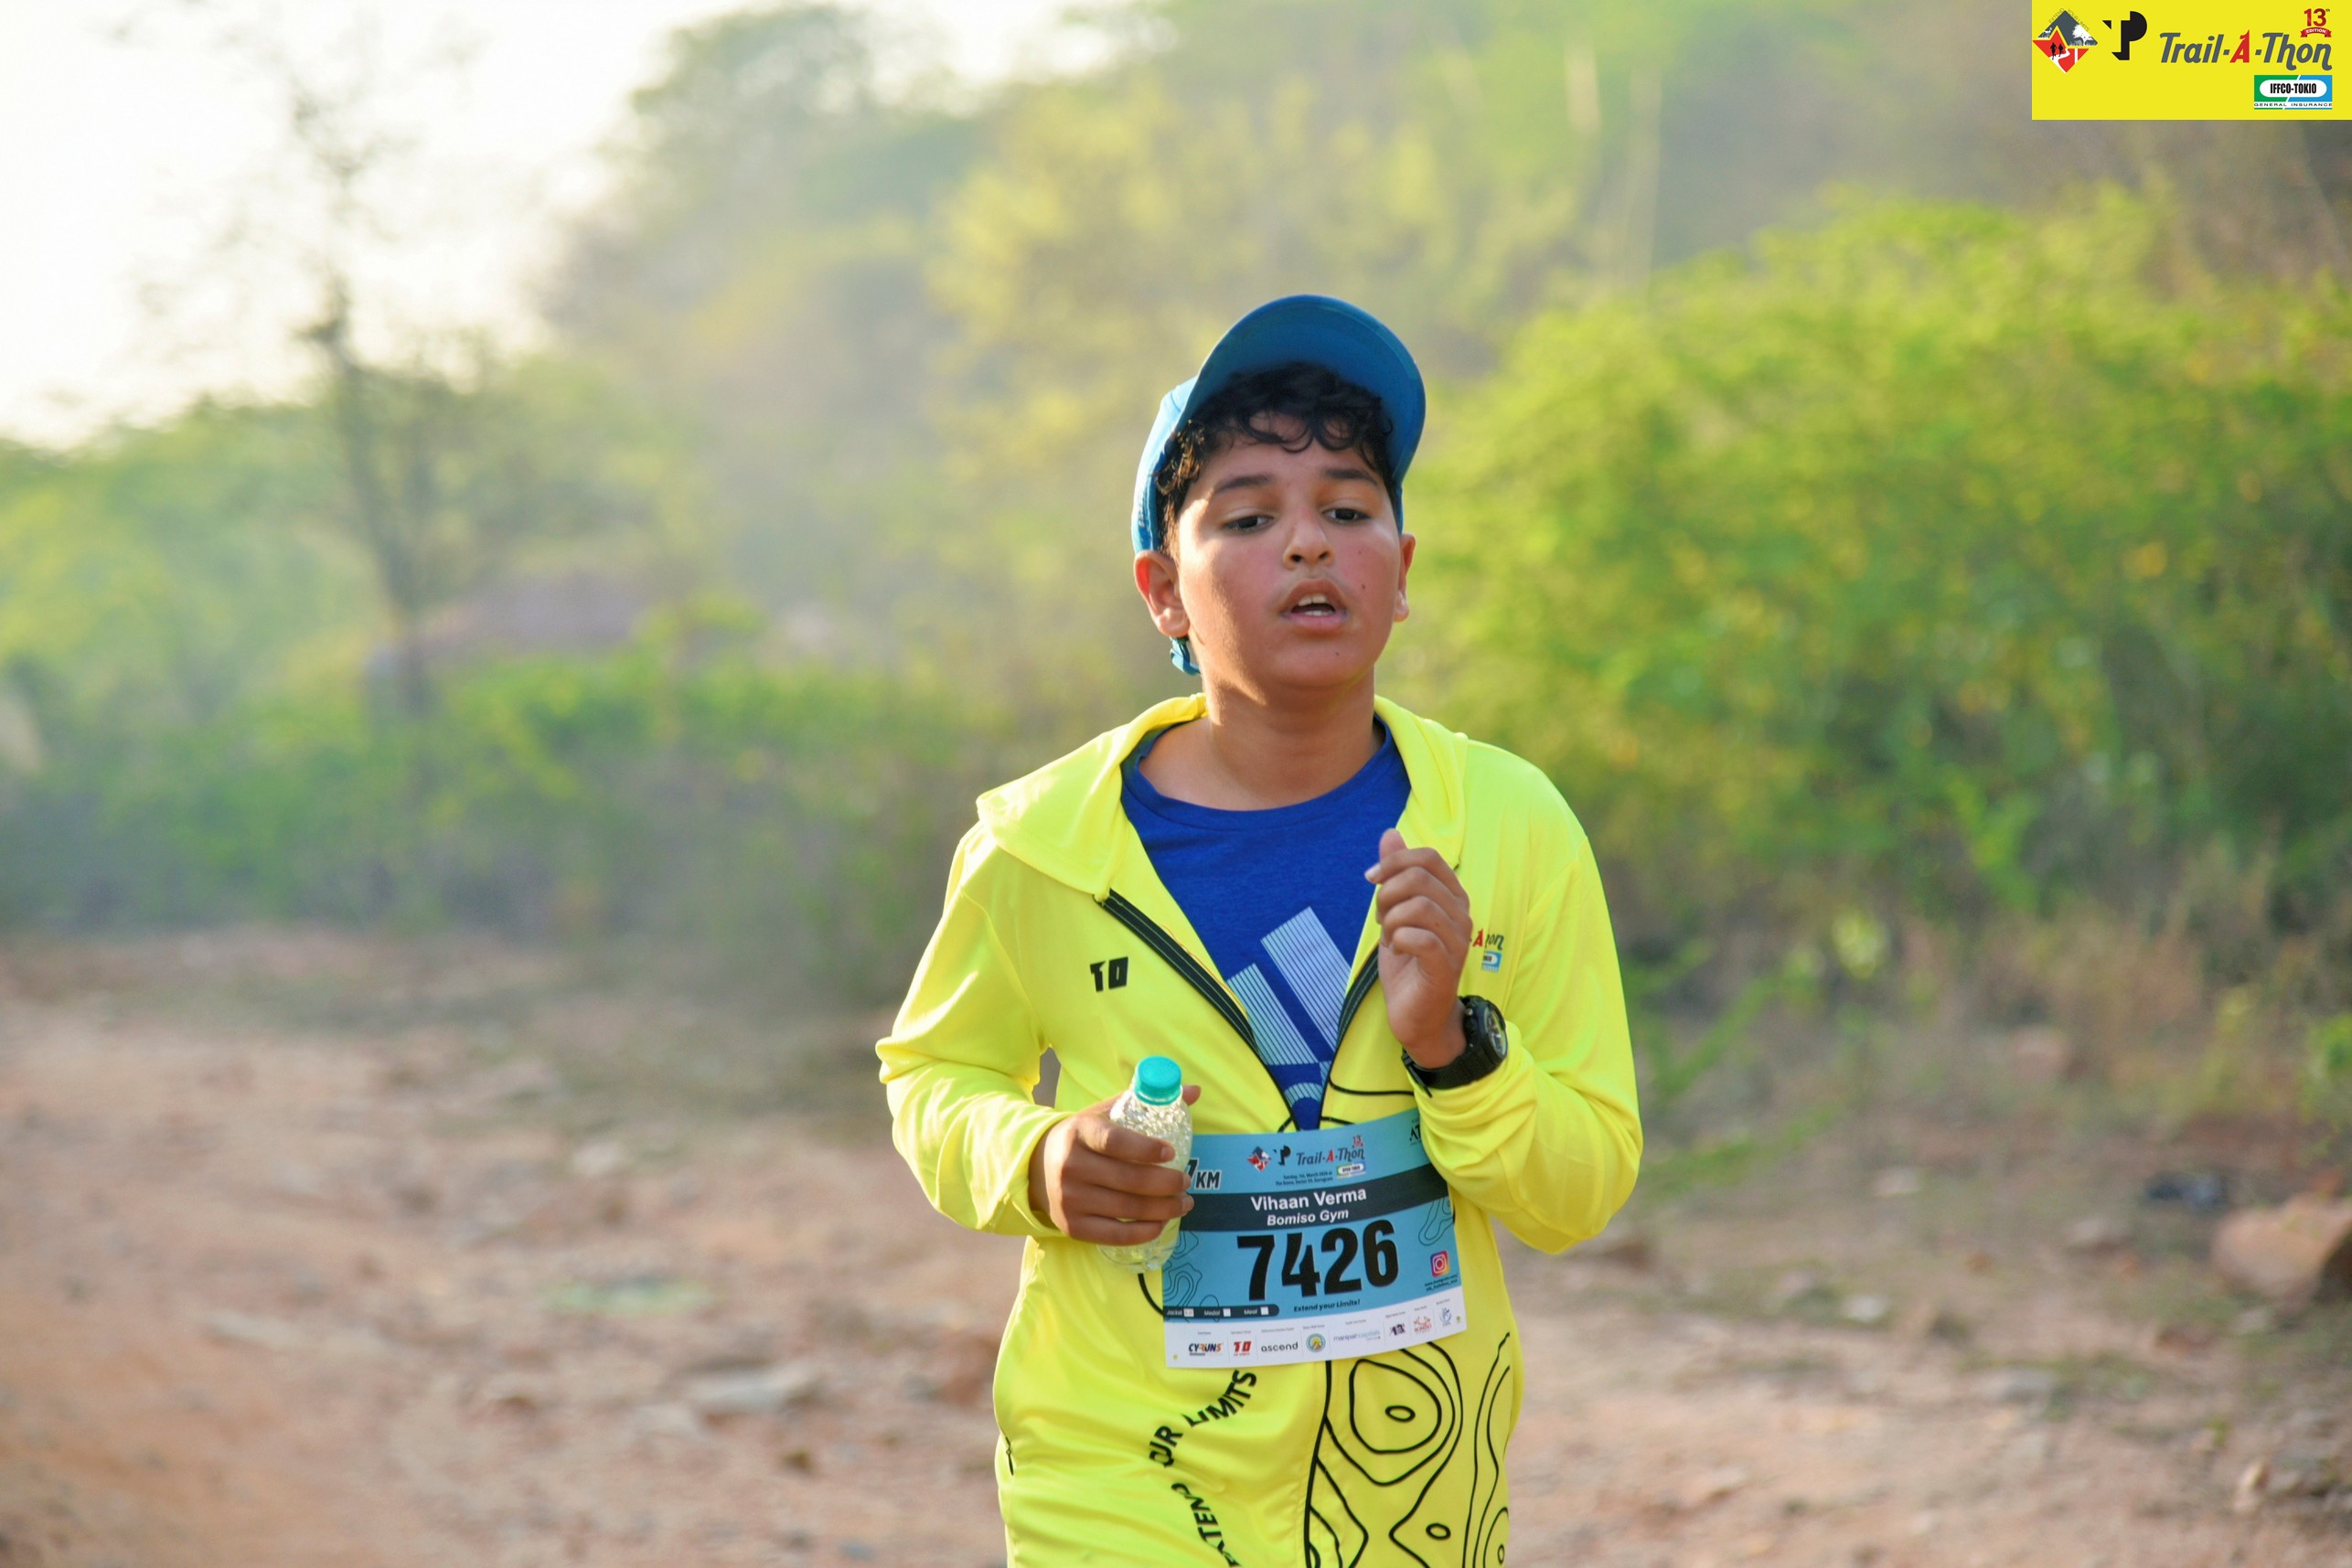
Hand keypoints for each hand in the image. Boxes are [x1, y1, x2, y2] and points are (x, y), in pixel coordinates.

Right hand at [1027, 1085, 1202, 1242]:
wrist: (1037, 1166)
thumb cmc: (1083, 1137)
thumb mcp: (1106, 1112)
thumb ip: (1147, 1100)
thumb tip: (1196, 1091)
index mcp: (1080, 1132)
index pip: (1115, 1142)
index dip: (1146, 1149)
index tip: (1171, 1153)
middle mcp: (1071, 1166)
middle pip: (1129, 1180)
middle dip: (1167, 1183)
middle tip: (1186, 1181)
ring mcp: (1070, 1199)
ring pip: (1127, 1208)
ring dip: (1164, 1208)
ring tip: (1183, 1203)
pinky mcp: (1072, 1226)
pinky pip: (1115, 1235)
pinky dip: (1144, 1231)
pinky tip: (1161, 1222)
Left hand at [1367, 828, 1471, 1069]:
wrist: (1419, 1015)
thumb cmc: (1409, 962)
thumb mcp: (1396, 911)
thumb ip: (1397, 873)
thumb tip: (1389, 833)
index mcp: (1452, 896)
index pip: (1428, 857)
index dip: (1394, 862)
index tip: (1371, 879)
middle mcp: (1461, 914)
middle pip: (1420, 878)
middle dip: (1387, 893)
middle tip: (1380, 917)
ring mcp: (1458, 941)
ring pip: (1419, 906)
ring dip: (1391, 919)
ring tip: (1390, 937)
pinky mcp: (1447, 967)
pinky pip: (1420, 938)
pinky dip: (1398, 939)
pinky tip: (1396, 950)